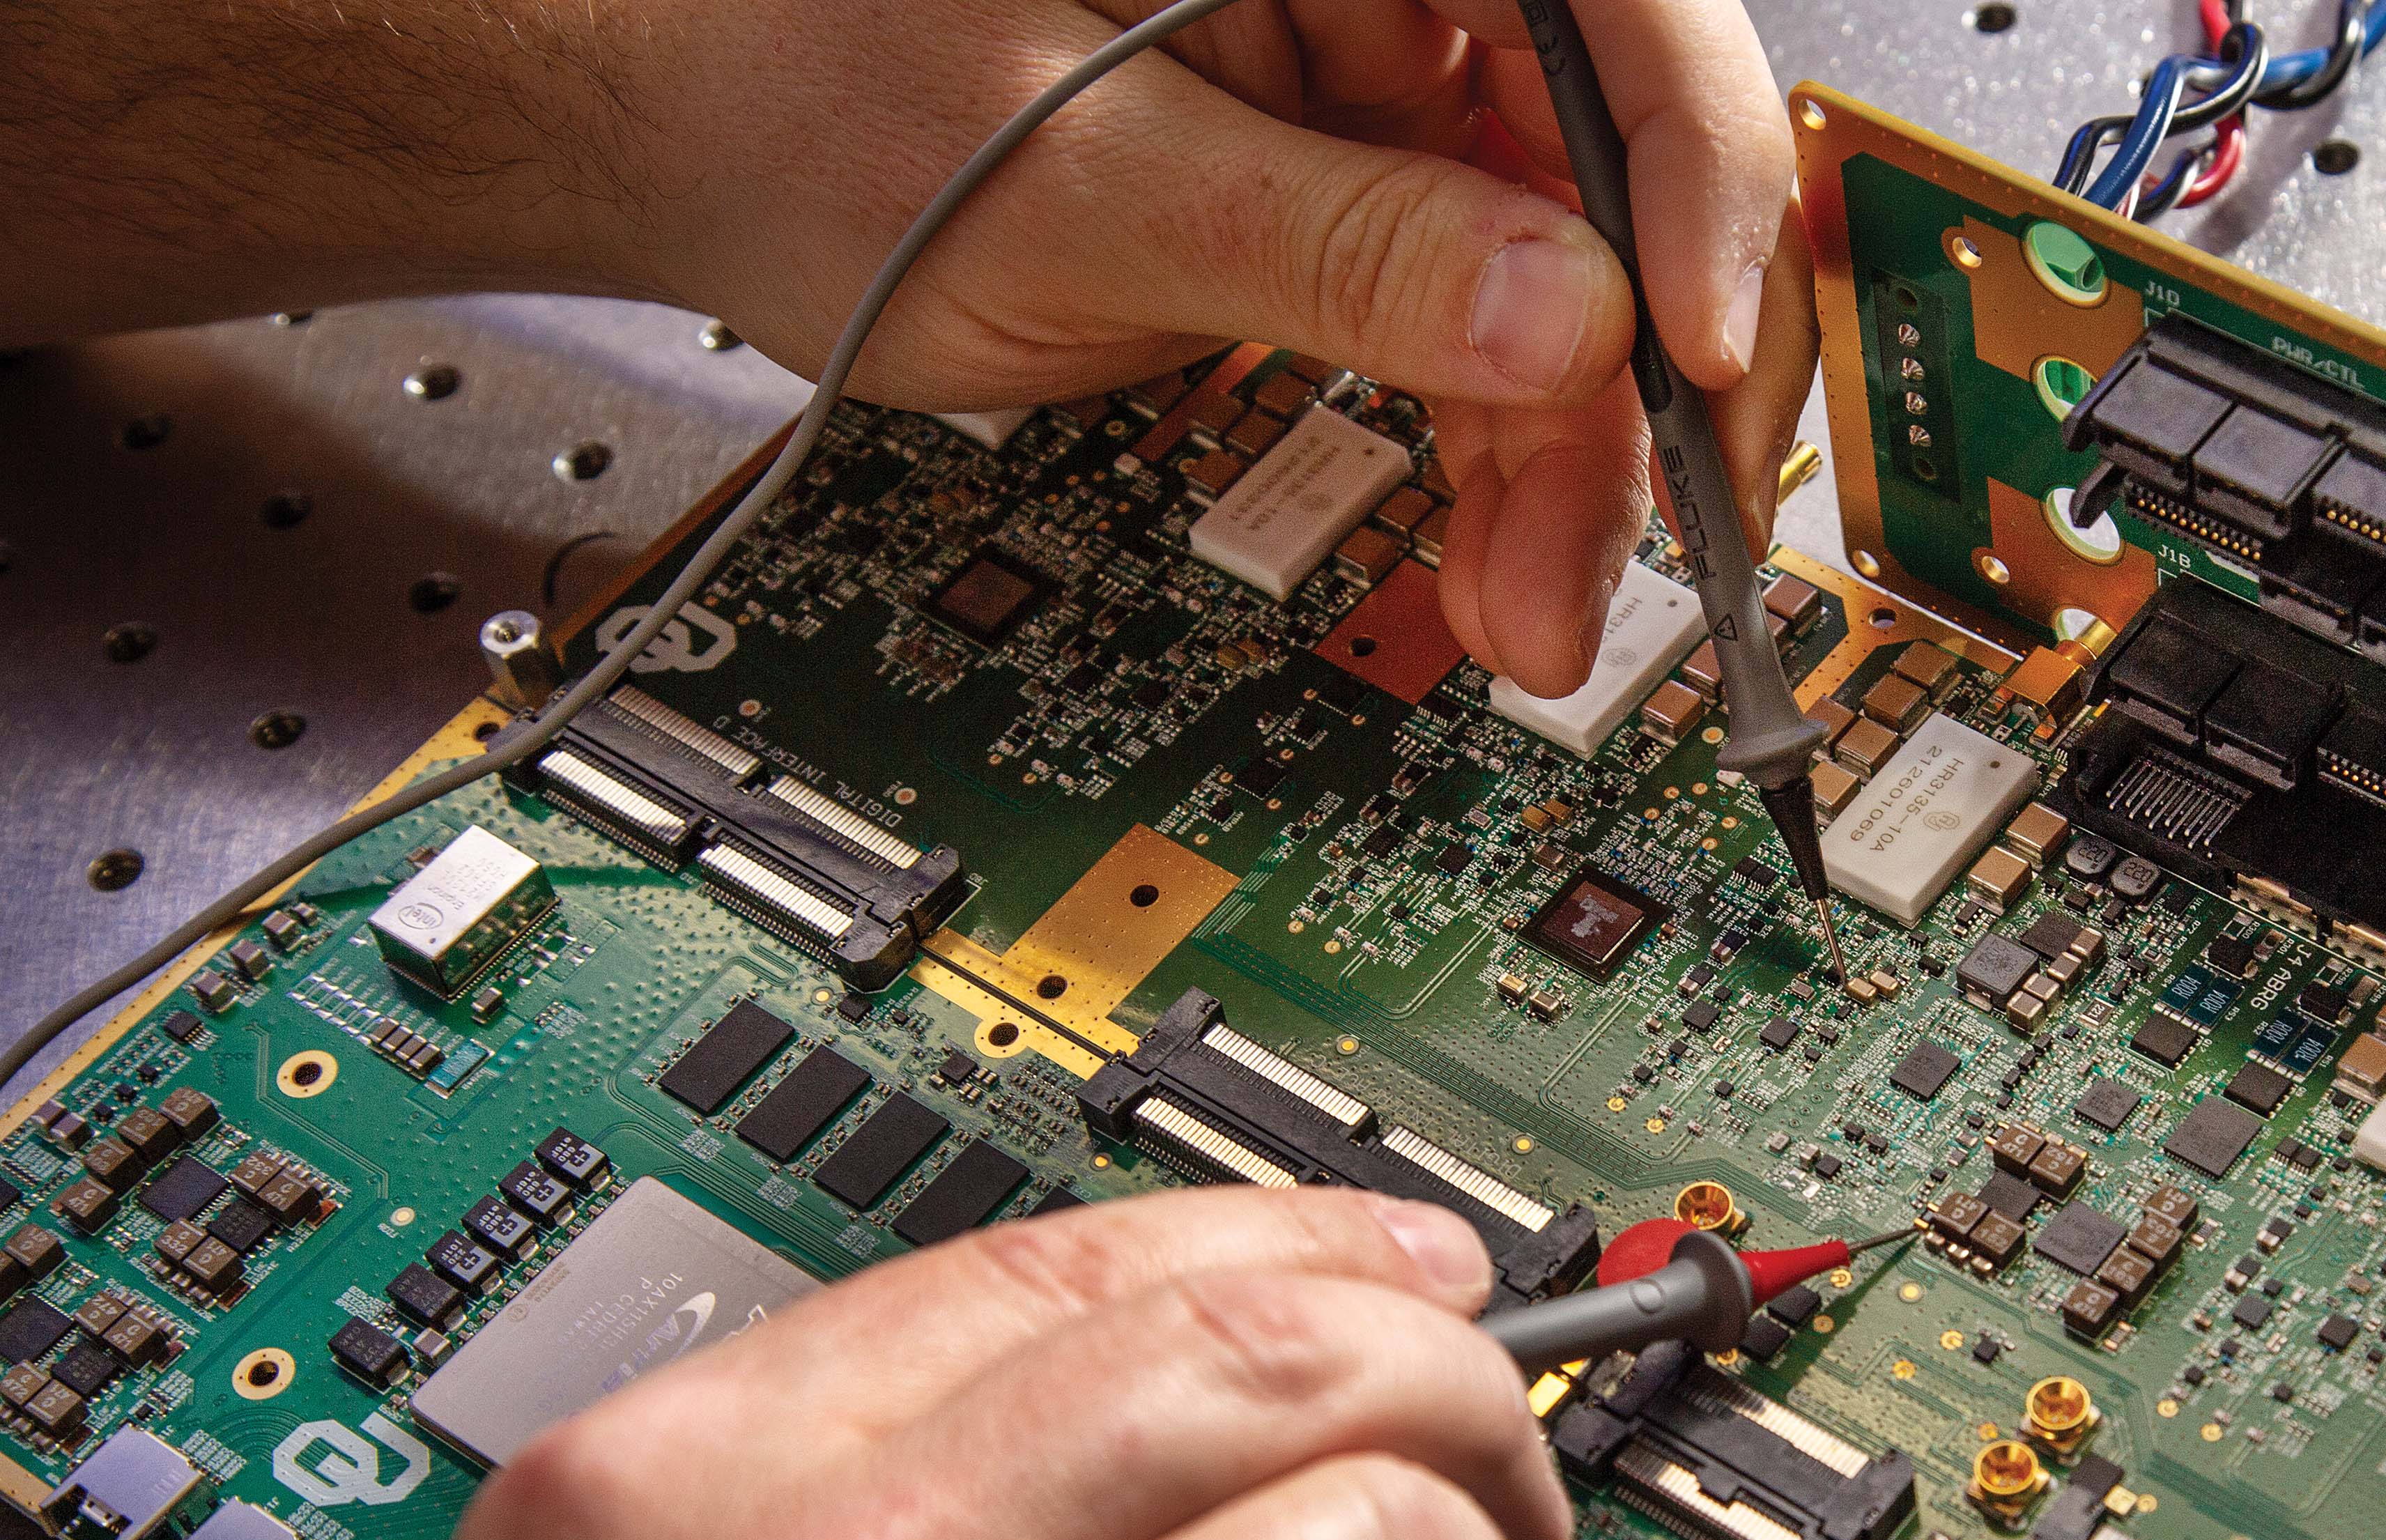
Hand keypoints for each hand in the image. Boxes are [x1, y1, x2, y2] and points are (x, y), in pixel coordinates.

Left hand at [0, 0, 1816, 698]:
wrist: (667, 124)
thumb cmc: (795, 78)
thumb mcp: (1077, 184)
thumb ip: (1337, 244)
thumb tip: (1575, 323)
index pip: (1607, 6)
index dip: (1695, 177)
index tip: (1702, 356)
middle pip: (1617, 164)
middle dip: (1643, 379)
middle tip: (1657, 550)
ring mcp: (1378, 90)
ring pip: (1572, 280)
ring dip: (1572, 464)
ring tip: (1532, 616)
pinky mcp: (1358, 203)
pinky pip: (1486, 331)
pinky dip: (1499, 463)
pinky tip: (1496, 566)